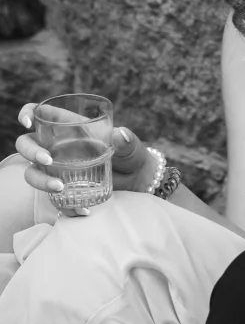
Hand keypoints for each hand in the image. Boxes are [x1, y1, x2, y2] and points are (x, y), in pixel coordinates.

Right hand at [16, 103, 155, 215]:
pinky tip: (83, 210)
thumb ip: (127, 141)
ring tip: (61, 188)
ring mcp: (58, 169)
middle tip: (48, 160)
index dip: (27, 113)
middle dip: (31, 151)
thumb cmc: (131, 155)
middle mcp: (58, 147)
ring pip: (33, 172)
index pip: (41, 114)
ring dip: (41, 181)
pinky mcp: (64, 189)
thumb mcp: (131, 146)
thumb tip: (120, 135)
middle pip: (27, 144)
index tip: (26, 122)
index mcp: (69, 128)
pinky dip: (65, 207)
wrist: (138, 180)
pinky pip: (54, 199)